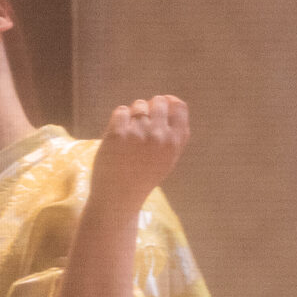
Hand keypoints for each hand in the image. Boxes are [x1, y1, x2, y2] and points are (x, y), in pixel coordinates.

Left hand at [88, 95, 189, 213]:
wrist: (119, 195)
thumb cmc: (144, 176)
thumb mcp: (169, 158)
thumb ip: (176, 133)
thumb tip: (175, 102)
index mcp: (175, 142)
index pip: (179, 106)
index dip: (169, 102)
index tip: (161, 106)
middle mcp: (159, 136)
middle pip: (158, 101)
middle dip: (150, 107)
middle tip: (142, 123)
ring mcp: (138, 133)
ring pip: (138, 105)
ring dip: (133, 114)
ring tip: (129, 134)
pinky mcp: (117, 133)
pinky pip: (121, 111)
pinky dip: (119, 119)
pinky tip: (118, 135)